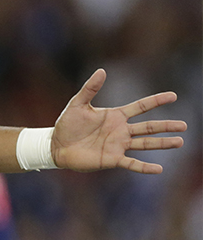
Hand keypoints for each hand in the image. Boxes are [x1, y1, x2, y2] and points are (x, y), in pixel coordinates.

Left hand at [52, 69, 185, 173]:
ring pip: (145, 144)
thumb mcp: (77, 104)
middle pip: (148, 127)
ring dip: (162, 143)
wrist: (55, 145)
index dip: (156, 101)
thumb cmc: (66, 125)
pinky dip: (144, 167)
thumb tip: (101, 71)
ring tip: (179, 142)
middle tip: (184, 125)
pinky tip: (159, 168)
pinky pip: (131, 163)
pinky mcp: (112, 159)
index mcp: (115, 116)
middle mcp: (121, 131)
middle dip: (166, 126)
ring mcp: (118, 145)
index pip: (140, 107)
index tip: (173, 96)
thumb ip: (89, 88)